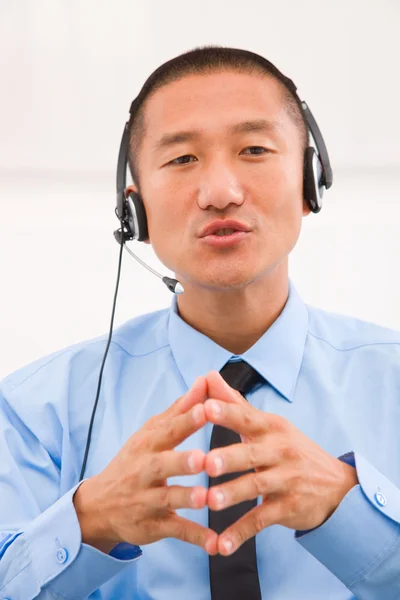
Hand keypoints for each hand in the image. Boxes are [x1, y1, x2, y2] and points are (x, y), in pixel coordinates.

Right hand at [74, 376, 217, 555]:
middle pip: (162, 464)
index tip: (206, 409)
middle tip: (203, 458)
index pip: (167, 430)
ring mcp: (148, 499)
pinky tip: (216, 544)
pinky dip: (195, 538)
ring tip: (205, 498)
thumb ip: (181, 409)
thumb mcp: (151, 433)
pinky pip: (175, 531)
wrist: (99, 505)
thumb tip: (204, 381)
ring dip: (186, 498)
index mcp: (148, 444)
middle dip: (182, 461)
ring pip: (168, 499)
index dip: (186, 420)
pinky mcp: (153, 525)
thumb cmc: (134, 461)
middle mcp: (145, 471)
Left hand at [203, 371, 358, 555]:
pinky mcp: (288, 507)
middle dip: (228, 457)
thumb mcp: (267, 425)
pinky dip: (241, 533)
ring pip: (256, 486)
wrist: (336, 484)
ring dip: (233, 495)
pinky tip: (221, 545)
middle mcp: (280, 451)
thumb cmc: (288, 449)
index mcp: (271, 428)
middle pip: (251, 453)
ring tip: (211, 502)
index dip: (226, 413)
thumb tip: (207, 376)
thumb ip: (234, 403)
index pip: (247, 418)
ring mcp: (286, 480)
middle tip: (206, 462)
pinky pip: (262, 520)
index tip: (204, 407)